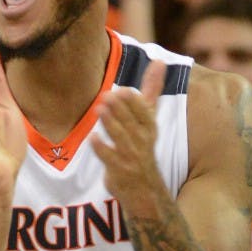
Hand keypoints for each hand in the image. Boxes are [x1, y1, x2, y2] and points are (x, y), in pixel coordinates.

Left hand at [91, 59, 166, 206]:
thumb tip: (159, 60)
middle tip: (108, 95)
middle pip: (131, 124)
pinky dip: (101, 148)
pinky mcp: (118, 171)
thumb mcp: (149, 119)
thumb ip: (152, 89)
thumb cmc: (142, 146)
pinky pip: (109, 158)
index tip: (124, 90)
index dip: (134, 104)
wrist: (145, 189)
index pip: (144, 113)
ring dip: (111, 124)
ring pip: (120, 138)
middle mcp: (142, 141)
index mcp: (149, 127)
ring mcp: (130, 157)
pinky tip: (92, 138)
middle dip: (120, 110)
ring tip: (99, 109)